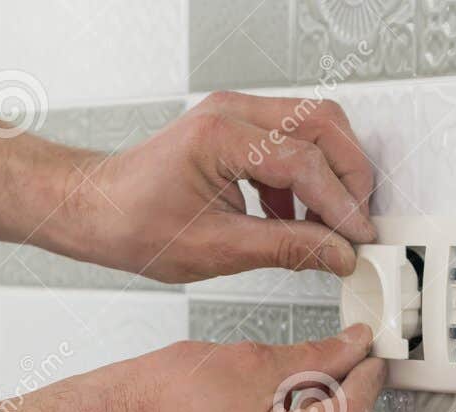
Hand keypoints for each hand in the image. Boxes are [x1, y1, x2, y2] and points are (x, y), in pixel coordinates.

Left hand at [0, 92, 375, 283]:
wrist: (96, 210)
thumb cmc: (134, 224)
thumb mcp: (217, 249)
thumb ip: (286, 249)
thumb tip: (335, 254)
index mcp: (222, 136)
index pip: (304, 163)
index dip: (340, 205)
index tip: (359, 239)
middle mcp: (231, 113)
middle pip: (323, 124)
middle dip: (350, 175)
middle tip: (359, 223)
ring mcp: (234, 115)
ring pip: (312, 127)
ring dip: (332, 173)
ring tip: (334, 223)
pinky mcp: (235, 129)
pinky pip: (290, 140)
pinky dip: (306, 176)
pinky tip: (298, 217)